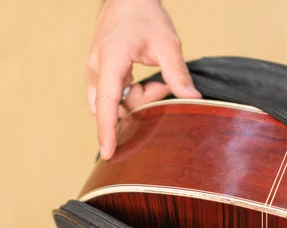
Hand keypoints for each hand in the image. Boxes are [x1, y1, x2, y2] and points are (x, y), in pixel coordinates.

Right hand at [85, 0, 200, 159]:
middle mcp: (97, 68)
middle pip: (113, 107)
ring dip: (137, 99)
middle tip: (162, 88)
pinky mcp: (99, 70)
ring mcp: (95, 70)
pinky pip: (113, 95)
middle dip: (139, 107)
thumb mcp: (168, 44)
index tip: (108, 153)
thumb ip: (177, 74)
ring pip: (114, 103)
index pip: (108, 103)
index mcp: (111, 60)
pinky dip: (131, 94)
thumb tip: (192, 99)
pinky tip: (147, 80)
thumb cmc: (144, 15)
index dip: (107, 131)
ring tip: (158, 82)